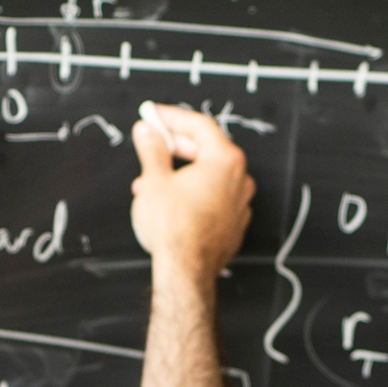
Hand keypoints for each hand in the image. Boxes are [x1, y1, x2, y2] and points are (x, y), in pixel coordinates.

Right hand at [130, 102, 254, 277]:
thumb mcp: (155, 179)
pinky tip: (169, 202)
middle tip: (150, 143)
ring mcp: (240, 204)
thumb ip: (152, 149)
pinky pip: (213, 198)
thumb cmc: (175, 227)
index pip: (199, 125)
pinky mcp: (234, 225)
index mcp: (225, 160)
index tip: (153, 115)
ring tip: (149, 183)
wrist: (186, 271)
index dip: (172, 118)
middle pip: (206, 150)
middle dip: (173, 147)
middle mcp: (240, 179)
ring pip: (207, 177)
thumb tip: (147, 132)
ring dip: (179, 174)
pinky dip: (192, 193)